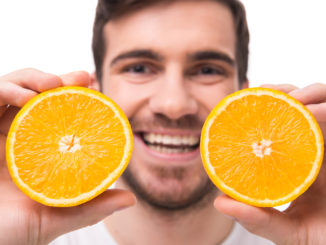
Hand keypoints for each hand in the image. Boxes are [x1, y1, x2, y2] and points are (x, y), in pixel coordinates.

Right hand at [0, 69, 135, 244]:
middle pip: (38, 98)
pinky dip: (7, 90)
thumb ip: (91, 207)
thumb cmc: (11, 234)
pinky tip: (27, 97)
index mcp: (36, 154)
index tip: (96, 89)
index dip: (76, 99)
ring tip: (56, 82)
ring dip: (35, 79)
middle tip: (84, 77)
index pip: (58, 116)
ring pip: (15, 91)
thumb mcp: (57, 217)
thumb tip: (130, 198)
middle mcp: (16, 140)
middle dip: (61, 81)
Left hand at [214, 83, 325, 244]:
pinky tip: (315, 111)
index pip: (277, 127)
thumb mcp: (286, 231)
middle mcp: (315, 150)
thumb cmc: (322, 238)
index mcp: (295, 163)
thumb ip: (257, 219)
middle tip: (265, 92)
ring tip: (293, 99)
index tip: (243, 101)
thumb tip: (219, 203)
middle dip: (283, 93)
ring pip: (323, 105)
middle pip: (299, 108)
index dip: (263, 109)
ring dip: (309, 93)